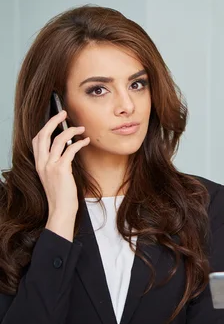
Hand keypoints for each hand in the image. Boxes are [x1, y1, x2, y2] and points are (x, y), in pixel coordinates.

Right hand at [32, 110, 89, 240]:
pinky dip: (79, 143)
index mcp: (39, 164)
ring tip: (81, 128)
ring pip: (57, 140)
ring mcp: (50, 166)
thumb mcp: (55, 176)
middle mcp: (42, 163)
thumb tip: (68, 149)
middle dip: (53, 121)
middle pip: (43, 135)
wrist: (61, 210)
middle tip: (64, 113)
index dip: (46, 127)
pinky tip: (86, 141)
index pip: (37, 140)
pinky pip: (70, 150)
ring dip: (71, 131)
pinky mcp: (61, 170)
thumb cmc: (62, 194)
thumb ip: (57, 163)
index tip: (56, 119)